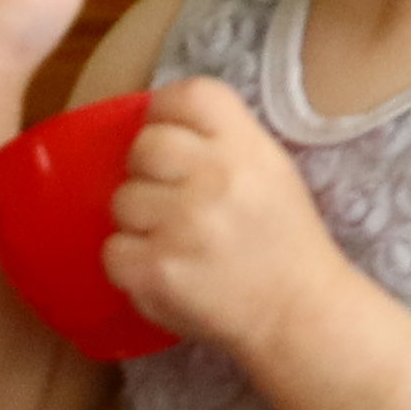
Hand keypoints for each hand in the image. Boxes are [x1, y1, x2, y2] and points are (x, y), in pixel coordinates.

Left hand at [101, 77, 336, 360]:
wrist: (298, 314)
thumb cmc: (281, 241)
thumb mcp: (270, 170)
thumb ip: (221, 140)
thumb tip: (155, 121)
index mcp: (247, 147)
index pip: (188, 94)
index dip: (166, 113)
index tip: (169, 136)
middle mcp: (216, 177)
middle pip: (144, 145)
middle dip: (148, 172)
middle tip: (173, 199)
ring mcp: (183, 224)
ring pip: (122, 200)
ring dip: (139, 221)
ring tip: (175, 241)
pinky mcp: (157, 270)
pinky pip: (112, 250)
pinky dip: (130, 263)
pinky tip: (164, 268)